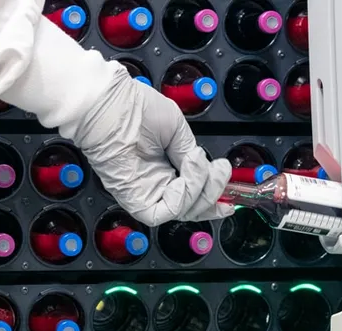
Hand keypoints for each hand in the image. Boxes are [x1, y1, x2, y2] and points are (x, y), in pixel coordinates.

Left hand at [72, 67, 233, 226]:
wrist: (111, 106)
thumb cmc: (134, 108)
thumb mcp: (176, 129)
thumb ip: (189, 153)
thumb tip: (201, 168)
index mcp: (164, 167)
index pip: (192, 193)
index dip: (213, 196)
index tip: (230, 193)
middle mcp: (156, 183)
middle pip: (190, 208)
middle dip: (213, 196)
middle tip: (220, 172)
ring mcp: (145, 193)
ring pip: (181, 212)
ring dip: (200, 192)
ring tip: (198, 164)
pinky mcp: (134, 199)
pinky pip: (163, 213)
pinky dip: (181, 200)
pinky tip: (184, 179)